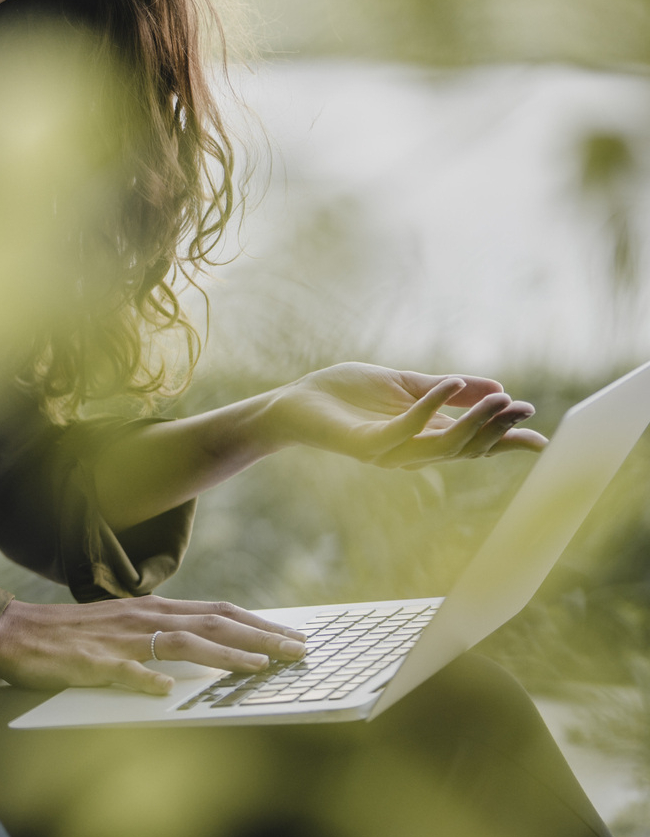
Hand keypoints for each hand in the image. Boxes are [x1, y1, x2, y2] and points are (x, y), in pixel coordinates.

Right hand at [0, 596, 307, 695]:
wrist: (15, 631)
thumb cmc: (71, 634)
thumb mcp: (123, 626)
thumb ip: (161, 634)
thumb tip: (205, 647)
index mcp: (151, 610)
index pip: (216, 613)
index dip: (257, 625)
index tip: (291, 637)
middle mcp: (143, 617)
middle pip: (212, 623)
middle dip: (260, 636)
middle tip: (297, 650)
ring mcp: (120, 639)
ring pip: (181, 642)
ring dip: (224, 654)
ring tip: (259, 667)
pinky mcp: (92, 661)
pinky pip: (124, 671)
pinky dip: (147, 679)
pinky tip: (166, 690)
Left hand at [265, 363, 546, 468]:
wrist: (295, 401)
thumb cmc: (345, 394)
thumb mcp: (404, 384)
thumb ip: (446, 389)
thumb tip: (496, 387)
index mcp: (423, 437)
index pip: (473, 444)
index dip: (506, 440)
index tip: (542, 435)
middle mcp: (411, 451)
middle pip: (466, 448)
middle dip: (499, 430)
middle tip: (526, 410)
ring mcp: (390, 451)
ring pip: (443, 445)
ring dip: (474, 422)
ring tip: (500, 400)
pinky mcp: (367, 444)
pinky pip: (405, 430)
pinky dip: (430, 408)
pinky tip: (448, 384)